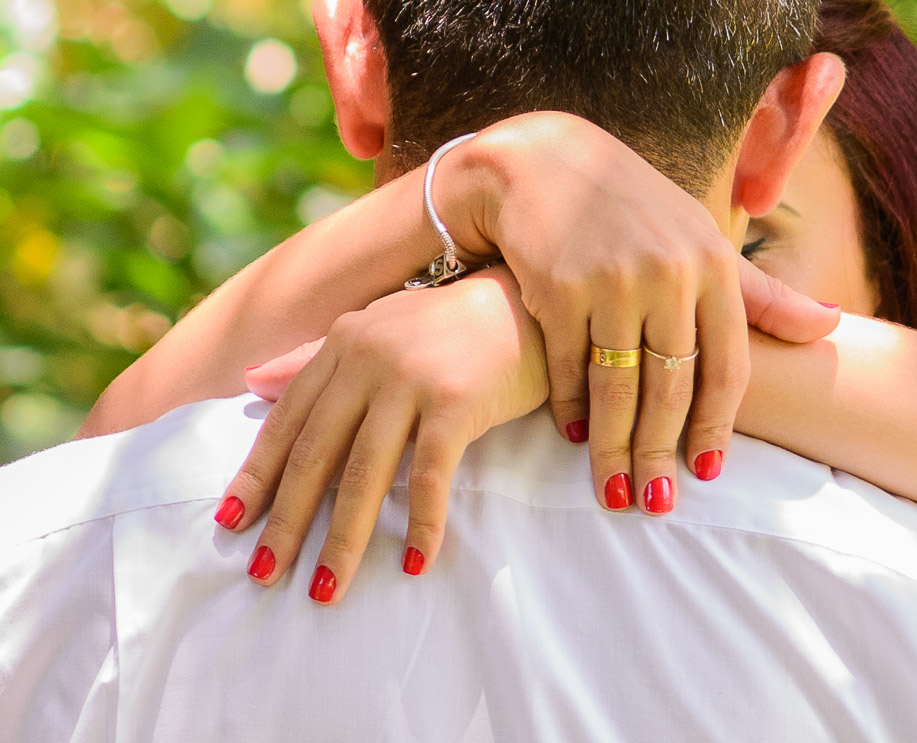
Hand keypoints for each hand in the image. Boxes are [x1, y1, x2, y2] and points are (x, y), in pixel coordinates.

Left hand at [215, 268, 546, 603]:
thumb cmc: (453, 327)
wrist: (530, 306)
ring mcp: (412, 380)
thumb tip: (251, 383)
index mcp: (344, 343)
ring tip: (326, 589)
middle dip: (287, 520)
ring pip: (365, 473)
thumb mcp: (376, 329)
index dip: (258, 474)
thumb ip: (314, 358)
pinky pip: (431, 476)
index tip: (231, 523)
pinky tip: (416, 564)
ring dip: (343, 539)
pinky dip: (423, 524)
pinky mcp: (457, 403)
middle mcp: (369, 358)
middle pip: (317, 453)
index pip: (288, 419)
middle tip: (262, 573)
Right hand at [461, 112, 839, 512]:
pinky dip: (570, 406)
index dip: (717, 427)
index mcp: (713, 264)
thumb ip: (763, 294)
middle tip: (656, 502)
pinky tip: (572, 434)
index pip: (727, 367)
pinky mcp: (559, 287)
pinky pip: (570, 365)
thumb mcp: (702, 239)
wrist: (542, 161)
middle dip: (660, 452)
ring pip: (619, 387)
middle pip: (672, 388)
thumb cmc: (634, 209)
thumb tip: (833, 326)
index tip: (706, 472)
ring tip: (613, 492)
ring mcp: (612, 280)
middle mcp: (669, 273)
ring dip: (614, 447)